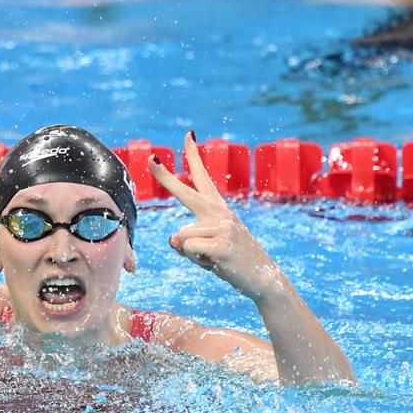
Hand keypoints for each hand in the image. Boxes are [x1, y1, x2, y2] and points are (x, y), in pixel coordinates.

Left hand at [148, 131, 283, 302]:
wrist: (262, 278)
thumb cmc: (230, 261)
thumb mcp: (205, 248)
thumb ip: (185, 241)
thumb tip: (173, 238)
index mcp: (217, 208)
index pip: (203, 177)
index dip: (194, 155)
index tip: (188, 135)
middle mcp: (219, 212)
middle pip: (185, 193)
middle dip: (165, 177)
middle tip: (151, 159)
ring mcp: (222, 227)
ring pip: (181, 237)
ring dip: (191, 254)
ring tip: (212, 258)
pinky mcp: (222, 244)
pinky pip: (189, 250)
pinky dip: (197, 261)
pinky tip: (216, 264)